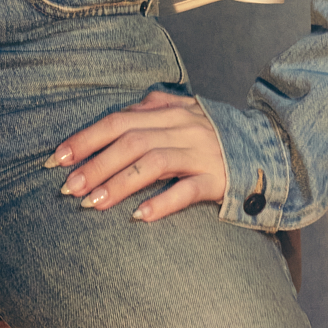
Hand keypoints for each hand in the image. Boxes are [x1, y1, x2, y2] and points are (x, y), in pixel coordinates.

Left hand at [46, 88, 225, 223]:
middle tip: (67, 187)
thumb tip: (112, 117)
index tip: (56, 158)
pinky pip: (188, 190)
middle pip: (131, 140)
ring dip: (119, 183)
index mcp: (169, 111)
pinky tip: (139, 217)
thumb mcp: (183, 114)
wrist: (271, 149)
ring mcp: (202, 152)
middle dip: (95, 163)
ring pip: (154, 162)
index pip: (118, 120)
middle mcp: (183, 127)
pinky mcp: (219, 179)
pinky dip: (162, 202)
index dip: (85, 138)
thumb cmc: (216, 136)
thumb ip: (151, 110)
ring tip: (92, 203)